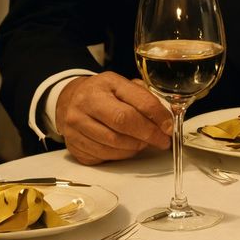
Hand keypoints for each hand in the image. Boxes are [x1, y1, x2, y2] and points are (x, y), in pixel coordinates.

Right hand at [58, 72, 172, 162]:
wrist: (70, 100)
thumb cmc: (103, 93)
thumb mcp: (123, 85)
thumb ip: (145, 97)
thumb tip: (168, 117)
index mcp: (105, 83)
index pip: (138, 102)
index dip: (158, 116)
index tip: (169, 127)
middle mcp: (86, 103)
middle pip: (123, 123)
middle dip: (149, 134)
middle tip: (162, 140)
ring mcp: (76, 126)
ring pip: (114, 144)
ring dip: (135, 147)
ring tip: (144, 143)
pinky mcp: (73, 145)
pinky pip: (103, 156)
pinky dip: (120, 155)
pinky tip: (126, 148)